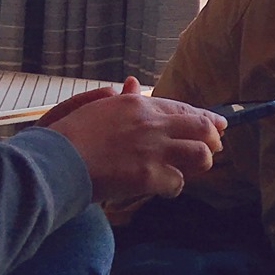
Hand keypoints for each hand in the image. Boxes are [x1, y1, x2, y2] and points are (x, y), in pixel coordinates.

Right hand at [44, 77, 226, 204]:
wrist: (55, 160)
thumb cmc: (67, 136)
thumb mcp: (92, 107)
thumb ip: (116, 97)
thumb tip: (129, 84)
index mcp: (137, 105)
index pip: (183, 109)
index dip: (205, 118)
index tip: (219, 124)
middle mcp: (151, 123)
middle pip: (202, 128)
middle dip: (212, 140)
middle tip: (212, 150)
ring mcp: (152, 149)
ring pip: (200, 154)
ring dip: (197, 165)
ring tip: (187, 172)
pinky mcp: (149, 175)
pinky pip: (178, 183)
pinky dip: (173, 188)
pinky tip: (163, 190)